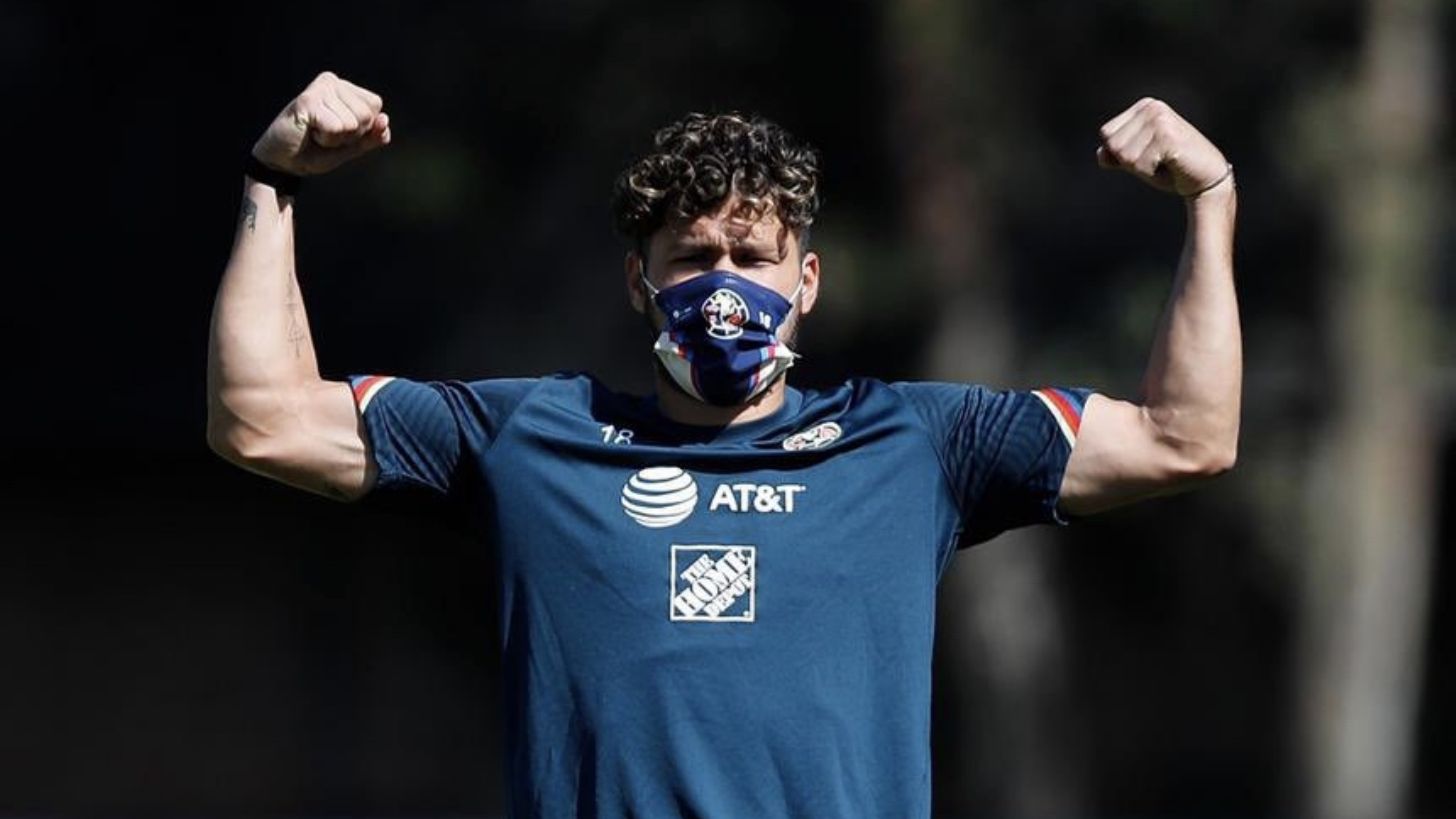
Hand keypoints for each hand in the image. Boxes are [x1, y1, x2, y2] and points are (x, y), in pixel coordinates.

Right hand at [251, 71, 390, 175]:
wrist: (284, 163)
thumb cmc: (316, 150)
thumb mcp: (352, 146)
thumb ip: (372, 136)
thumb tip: (384, 120)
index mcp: (345, 88)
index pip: (375, 107)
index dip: (362, 129)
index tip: (338, 131)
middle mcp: (333, 82)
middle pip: (367, 115)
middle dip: (350, 135)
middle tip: (325, 134)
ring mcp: (320, 89)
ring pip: (352, 123)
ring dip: (336, 138)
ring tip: (316, 133)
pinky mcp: (308, 100)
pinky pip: (336, 128)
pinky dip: (326, 139)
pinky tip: (309, 132)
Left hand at [1096, 98, 1228, 196]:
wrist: (1206, 178)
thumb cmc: (1171, 168)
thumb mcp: (1138, 160)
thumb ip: (1116, 155)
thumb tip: (1101, 154)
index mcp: (1144, 106)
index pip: (1107, 133)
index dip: (1121, 154)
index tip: (1148, 153)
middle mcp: (1152, 107)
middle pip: (1113, 145)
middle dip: (1131, 162)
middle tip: (1158, 160)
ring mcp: (1160, 120)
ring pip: (1125, 156)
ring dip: (1143, 169)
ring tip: (1164, 163)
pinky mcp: (1167, 137)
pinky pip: (1139, 165)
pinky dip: (1152, 173)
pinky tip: (1171, 165)